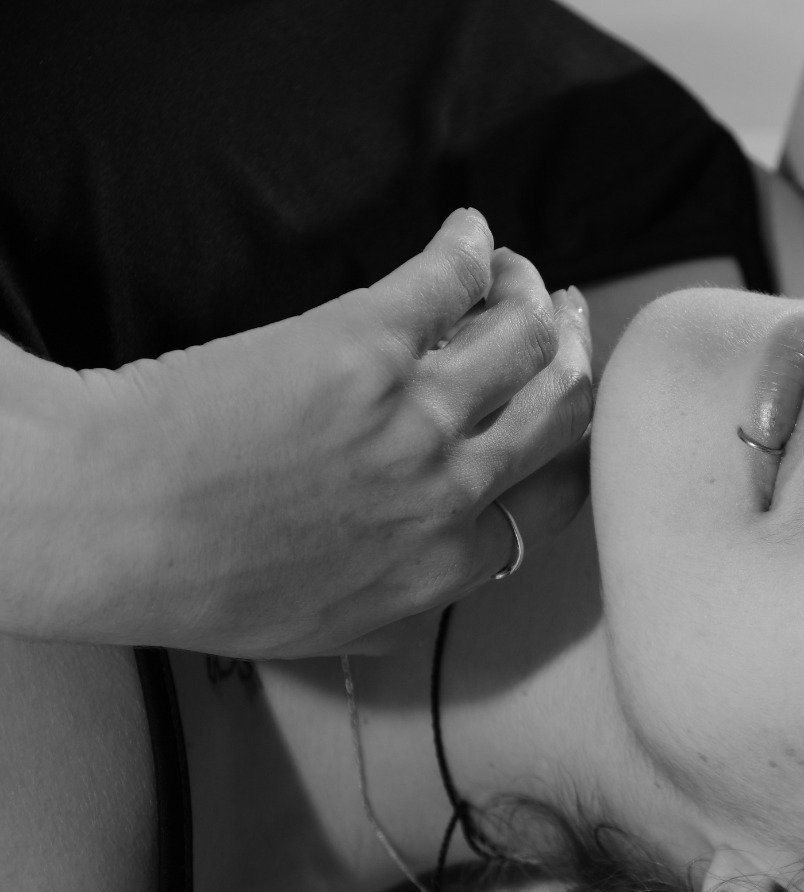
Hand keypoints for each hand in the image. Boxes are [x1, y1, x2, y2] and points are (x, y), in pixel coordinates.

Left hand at [34, 209, 593, 656]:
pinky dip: (471, 247)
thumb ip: (395, 614)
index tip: (563, 421)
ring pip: (526, 337)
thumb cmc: (192, 582)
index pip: (553, 499)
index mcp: (443, 562)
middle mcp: (451, 489)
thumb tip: (430, 592)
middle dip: (578, 361)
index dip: (570, 451)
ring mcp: (417, 411)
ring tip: (516, 274)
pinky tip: (467, 234)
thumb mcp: (314, 629)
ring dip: (534, 294)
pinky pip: (452, 277)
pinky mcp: (366, 340)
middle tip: (570, 329)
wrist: (109, 518)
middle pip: (562, 410)